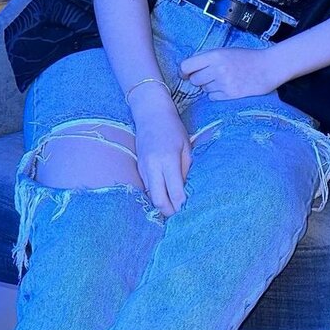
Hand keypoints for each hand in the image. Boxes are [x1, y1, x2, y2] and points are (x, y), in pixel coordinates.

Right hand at [131, 92, 191, 216]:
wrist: (150, 114)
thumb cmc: (173, 128)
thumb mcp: (186, 147)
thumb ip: (186, 170)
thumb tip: (187, 191)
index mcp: (167, 160)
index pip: (175, 191)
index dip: (182, 205)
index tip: (190, 211)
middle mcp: (152, 167)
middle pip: (159, 200)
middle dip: (170, 211)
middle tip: (181, 214)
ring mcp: (143, 168)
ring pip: (151, 196)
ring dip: (163, 204)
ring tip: (175, 206)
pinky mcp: (138, 169)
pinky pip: (148, 188)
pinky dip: (157, 194)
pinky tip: (166, 194)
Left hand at [180, 46, 282, 100]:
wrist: (268, 67)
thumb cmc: (246, 57)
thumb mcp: (225, 50)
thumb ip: (206, 57)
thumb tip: (186, 68)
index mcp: (215, 55)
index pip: (186, 66)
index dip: (183, 71)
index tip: (185, 73)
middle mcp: (218, 69)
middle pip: (194, 80)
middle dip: (199, 78)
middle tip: (210, 75)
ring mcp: (224, 83)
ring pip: (204, 89)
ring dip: (209, 86)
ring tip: (223, 79)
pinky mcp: (230, 95)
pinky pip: (213, 97)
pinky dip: (217, 94)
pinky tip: (228, 87)